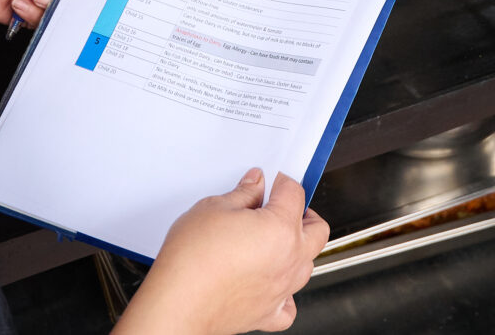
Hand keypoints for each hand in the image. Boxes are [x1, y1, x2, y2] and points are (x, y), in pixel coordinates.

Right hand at [116, 169, 329, 334]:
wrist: (177, 303)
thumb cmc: (192, 260)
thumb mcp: (213, 208)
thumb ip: (242, 194)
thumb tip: (255, 185)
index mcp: (280, 228)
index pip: (294, 194)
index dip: (281, 181)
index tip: (271, 181)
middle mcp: (290, 259)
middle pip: (317, 229)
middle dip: (304, 213)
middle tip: (283, 206)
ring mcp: (282, 289)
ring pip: (308, 264)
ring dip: (298, 248)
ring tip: (274, 239)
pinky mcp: (268, 313)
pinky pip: (290, 304)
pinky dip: (286, 293)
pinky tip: (271, 281)